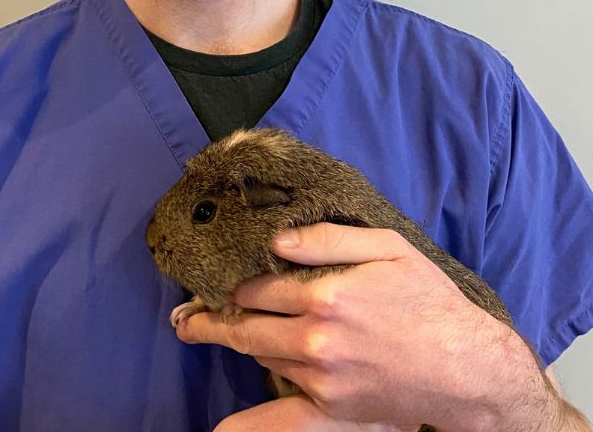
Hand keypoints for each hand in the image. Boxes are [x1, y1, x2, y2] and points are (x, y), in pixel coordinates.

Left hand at [177, 224, 544, 430]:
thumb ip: (329, 239)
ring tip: (198, 331)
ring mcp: (322, 380)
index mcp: (326, 294)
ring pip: (260, 358)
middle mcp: (316, 339)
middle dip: (212, 316)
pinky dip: (250, 425)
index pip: (260, 286)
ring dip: (231, 342)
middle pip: (247, 325)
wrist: (466, 367)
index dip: (238, 281)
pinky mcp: (333, 410)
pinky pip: (282, 419)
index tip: (222, 279)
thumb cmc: (428, 299)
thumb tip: (277, 240)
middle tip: (186, 313)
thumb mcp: (388, 248)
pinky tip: (221, 430)